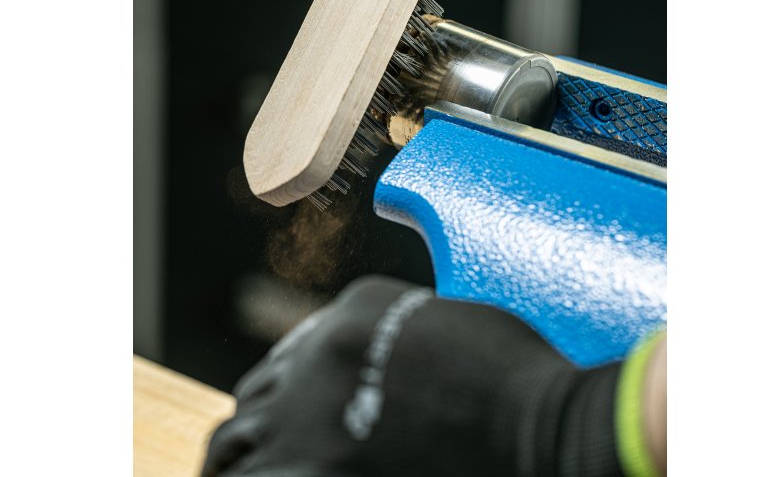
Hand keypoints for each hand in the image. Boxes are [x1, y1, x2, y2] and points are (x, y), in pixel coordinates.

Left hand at [201, 275, 629, 476]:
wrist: (542, 426)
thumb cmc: (517, 382)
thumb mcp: (446, 327)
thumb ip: (390, 339)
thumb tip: (362, 379)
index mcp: (348, 315)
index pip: (287, 358)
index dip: (281, 392)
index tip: (286, 413)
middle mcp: (316, 358)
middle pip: (254, 398)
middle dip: (253, 425)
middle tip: (248, 454)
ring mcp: (311, 418)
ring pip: (234, 443)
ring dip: (235, 459)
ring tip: (234, 476)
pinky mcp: (315, 471)